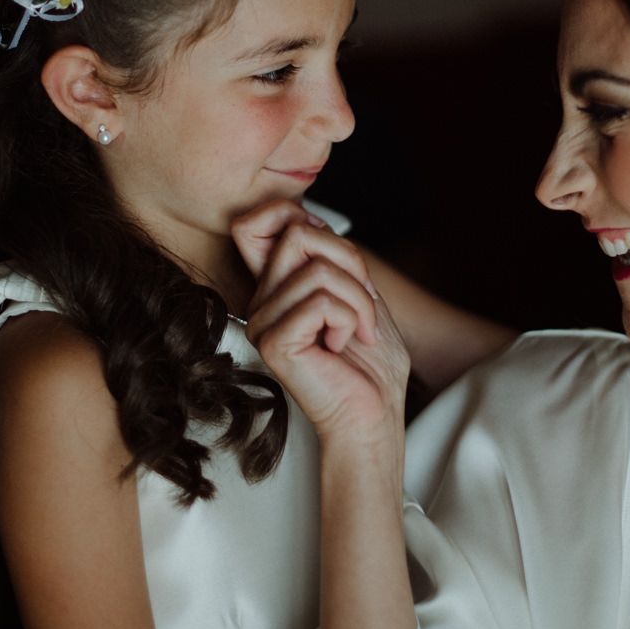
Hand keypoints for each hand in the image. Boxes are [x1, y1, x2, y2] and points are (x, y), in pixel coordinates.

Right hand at [232, 201, 408, 442]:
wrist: (375, 413)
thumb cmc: (371, 360)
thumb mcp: (356, 288)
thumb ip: (327, 253)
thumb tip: (303, 216)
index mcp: (275, 287)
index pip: (254, 223)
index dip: (292, 215)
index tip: (337, 257)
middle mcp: (260, 302)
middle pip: (298, 234)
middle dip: (350, 262)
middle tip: (363, 303)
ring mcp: (262, 322)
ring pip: (319, 271)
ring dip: (359, 301)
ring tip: (359, 332)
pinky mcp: (273, 343)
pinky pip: (322, 303)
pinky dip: (351, 320)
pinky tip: (344, 346)